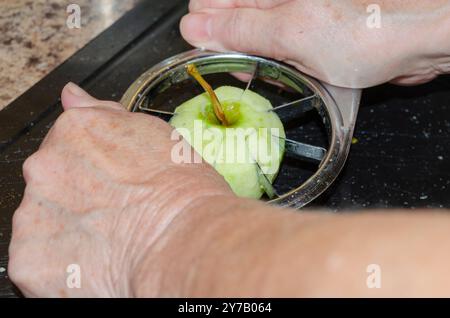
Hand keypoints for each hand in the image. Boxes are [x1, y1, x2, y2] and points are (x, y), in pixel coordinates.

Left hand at [8, 83, 233, 296]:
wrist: (185, 241)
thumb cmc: (181, 191)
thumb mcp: (152, 133)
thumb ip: (103, 113)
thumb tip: (71, 94)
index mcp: (75, 130)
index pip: (68, 144)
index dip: (94, 168)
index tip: (113, 183)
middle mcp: (45, 165)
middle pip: (52, 180)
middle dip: (76, 195)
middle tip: (115, 212)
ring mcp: (33, 211)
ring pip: (43, 220)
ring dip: (69, 229)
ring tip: (109, 240)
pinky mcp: (30, 256)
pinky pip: (39, 258)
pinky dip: (63, 263)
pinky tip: (96, 261)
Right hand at [181, 0, 449, 87]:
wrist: (417, 37)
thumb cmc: (367, 28)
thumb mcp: (292, 33)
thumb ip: (241, 30)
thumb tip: (196, 29)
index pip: (209, 4)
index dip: (210, 33)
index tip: (224, 55)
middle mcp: (274, 0)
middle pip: (230, 23)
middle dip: (238, 49)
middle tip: (261, 65)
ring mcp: (290, 14)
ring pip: (253, 42)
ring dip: (262, 61)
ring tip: (288, 67)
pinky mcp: (304, 32)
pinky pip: (277, 52)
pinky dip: (280, 67)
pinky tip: (296, 70)